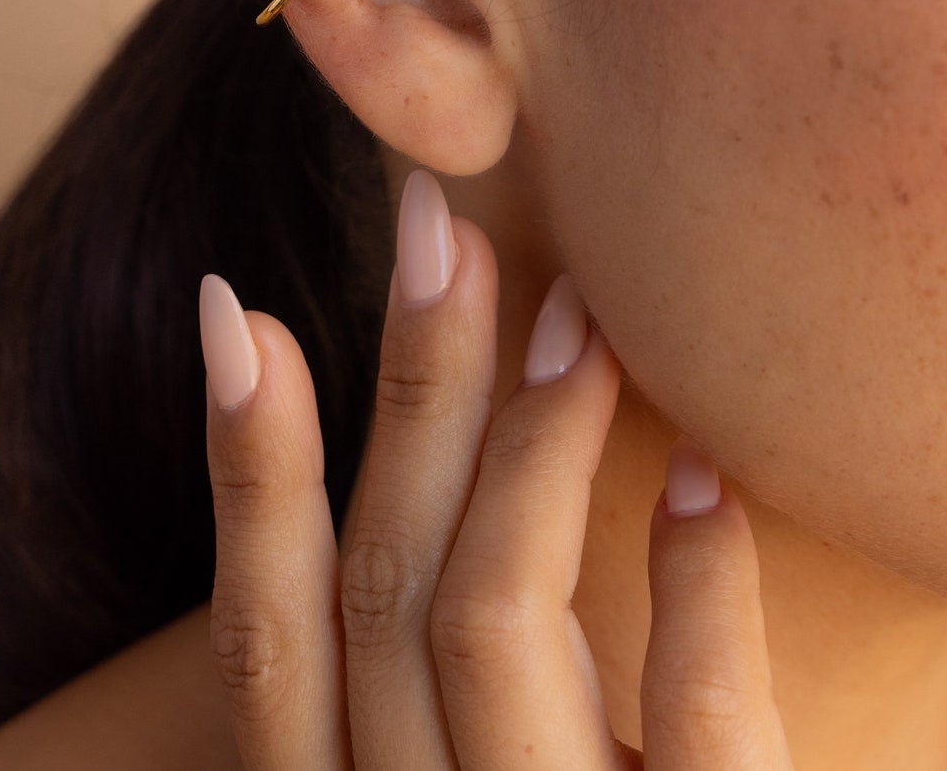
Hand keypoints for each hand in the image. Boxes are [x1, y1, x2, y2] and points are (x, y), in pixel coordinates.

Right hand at [196, 167, 795, 768]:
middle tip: (435, 226)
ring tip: (581, 316)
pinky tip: (709, 482)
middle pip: (384, 593)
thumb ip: (434, 691)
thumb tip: (428, 468)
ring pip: (492, 626)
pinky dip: (697, 596)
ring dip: (530, 449)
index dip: (242, 475)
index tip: (236, 310)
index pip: (267, 648)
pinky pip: (703, 737)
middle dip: (401, 392)